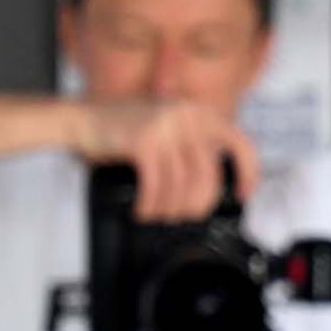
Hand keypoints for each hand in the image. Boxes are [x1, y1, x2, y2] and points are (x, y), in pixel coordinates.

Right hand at [73, 100, 260, 221]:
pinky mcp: (143, 140)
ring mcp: (165, 126)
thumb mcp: (167, 129)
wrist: (83, 118)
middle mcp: (187, 115)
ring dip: (169, 210)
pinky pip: (156, 186)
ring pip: (181, 185)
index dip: (248, 173)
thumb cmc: (125, 131)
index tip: (242, 194)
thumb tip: (212, 185)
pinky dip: (150, 205)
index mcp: (199, 113)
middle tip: (183, 217)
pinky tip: (143, 209)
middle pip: (207, 176)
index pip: (239, 143)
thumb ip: (191, 145)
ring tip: (157, 215)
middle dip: (196, 205)